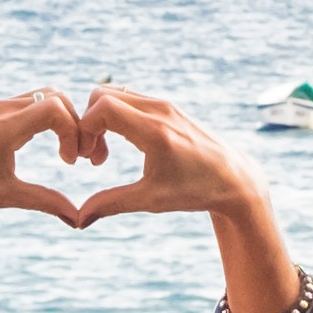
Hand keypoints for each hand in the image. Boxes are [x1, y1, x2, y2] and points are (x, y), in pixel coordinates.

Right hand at [71, 86, 259, 224]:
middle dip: (88, 123)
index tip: (86, 158)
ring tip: (104, 153)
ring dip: (101, 119)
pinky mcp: (168, 106)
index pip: (102, 107)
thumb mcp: (152, 200)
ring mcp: (165, 104)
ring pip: (115, 94)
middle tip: (93, 156)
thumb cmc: (195, 191)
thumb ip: (112, 204)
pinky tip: (121, 143)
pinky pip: (130, 99)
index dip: (84, 129)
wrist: (234, 179)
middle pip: (102, 95)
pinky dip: (116, 115)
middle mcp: (160, 110)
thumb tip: (78, 218)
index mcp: (155, 131)